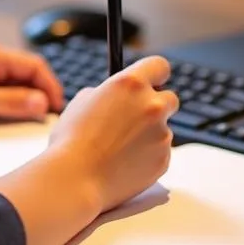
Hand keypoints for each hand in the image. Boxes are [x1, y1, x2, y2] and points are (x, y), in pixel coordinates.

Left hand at [0, 41, 64, 126]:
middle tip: (47, 119)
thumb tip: (42, 103)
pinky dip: (15, 101)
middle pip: (30, 72)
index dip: (51, 87)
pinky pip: (6, 88)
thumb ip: (10, 102)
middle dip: (42, 93)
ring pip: (19, 81)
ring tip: (33, 120)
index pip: (35, 65)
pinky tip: (15, 116)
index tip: (56, 110)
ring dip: (28, 98)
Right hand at [48, 56, 177, 214]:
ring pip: (163, 128)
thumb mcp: (84, 100)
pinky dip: (148, 155)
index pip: (160, 66)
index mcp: (131, 83)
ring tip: (120, 146)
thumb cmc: (73, 139)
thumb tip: (118, 98)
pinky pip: (160, 152)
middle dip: (156, 105)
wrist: (76, 178)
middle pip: (170, 98)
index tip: (152, 80)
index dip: (155, 74)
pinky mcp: (163, 160)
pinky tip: (125, 161)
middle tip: (136, 116)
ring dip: (149, 133)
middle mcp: (152, 105)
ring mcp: (161, 134)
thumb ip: (109, 93)